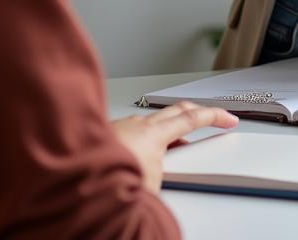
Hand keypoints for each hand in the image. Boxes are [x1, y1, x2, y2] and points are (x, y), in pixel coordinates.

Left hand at [111, 102, 237, 191]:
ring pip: (150, 121)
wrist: (69, 180)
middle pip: (175, 111)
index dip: (215, 116)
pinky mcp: (102, 134)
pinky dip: (142, 138)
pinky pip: (132, 129)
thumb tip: (160, 177)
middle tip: (208, 118)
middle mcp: (136, 124)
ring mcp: (118, 126)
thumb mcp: (150, 186)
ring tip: (170, 147)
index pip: (193, 119)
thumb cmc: (104, 182)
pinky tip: (137, 153)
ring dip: (165, 129)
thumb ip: (163, 173)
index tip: (229, 118)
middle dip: (195, 113)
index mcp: (153, 134)